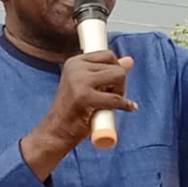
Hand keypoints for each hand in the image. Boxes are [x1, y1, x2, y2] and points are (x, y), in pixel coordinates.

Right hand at [21, 52, 136, 180]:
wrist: (57, 131)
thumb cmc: (74, 111)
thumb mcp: (89, 86)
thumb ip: (107, 71)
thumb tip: (130, 60)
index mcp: (74, 62)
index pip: (107, 55)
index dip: (116, 69)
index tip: (112, 84)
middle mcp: (75, 67)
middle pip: (115, 65)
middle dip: (119, 82)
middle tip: (112, 96)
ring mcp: (78, 81)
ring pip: (119, 76)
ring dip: (121, 91)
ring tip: (111, 103)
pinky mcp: (83, 97)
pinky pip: (116, 98)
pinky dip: (125, 105)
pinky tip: (127, 108)